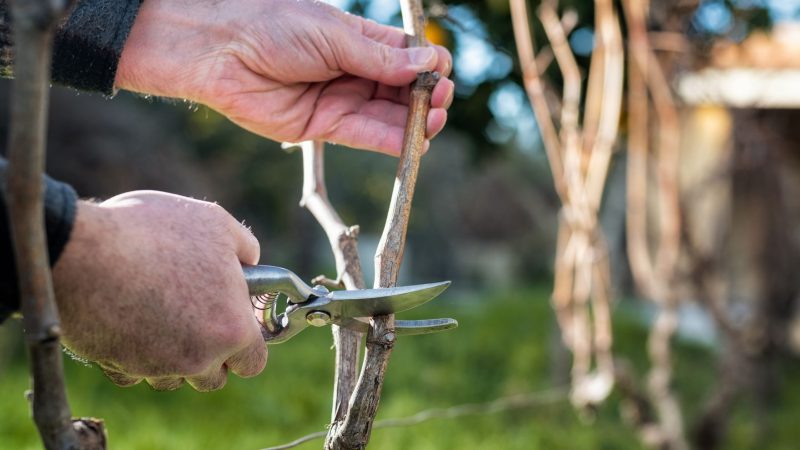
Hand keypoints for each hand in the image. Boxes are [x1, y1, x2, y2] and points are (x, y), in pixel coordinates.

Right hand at [52, 191, 265, 390]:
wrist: (80, 249)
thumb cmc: (153, 231)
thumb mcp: (214, 222)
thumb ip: (243, 249)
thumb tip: (249, 263)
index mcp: (232, 329)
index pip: (253, 362)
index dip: (246, 344)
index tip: (234, 325)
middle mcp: (198, 358)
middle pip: (214, 378)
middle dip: (209, 354)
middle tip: (195, 315)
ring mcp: (155, 367)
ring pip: (172, 376)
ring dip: (170, 355)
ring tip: (156, 309)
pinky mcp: (115, 367)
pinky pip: (132, 371)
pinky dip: (131, 351)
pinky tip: (125, 315)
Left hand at [115, 0, 454, 155]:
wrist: (220, 51)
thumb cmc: (273, 27)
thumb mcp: (334, 37)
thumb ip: (380, 58)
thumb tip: (428, 66)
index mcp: (359, 40)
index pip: (406, 55)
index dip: (429, 65)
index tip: (440, 72)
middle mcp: (354, 70)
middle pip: (403, 88)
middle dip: (427, 95)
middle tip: (441, 101)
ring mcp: (340, 99)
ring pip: (388, 115)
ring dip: (414, 121)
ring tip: (435, 121)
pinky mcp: (324, 126)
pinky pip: (366, 135)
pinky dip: (392, 141)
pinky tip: (416, 141)